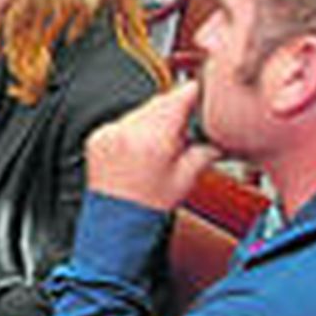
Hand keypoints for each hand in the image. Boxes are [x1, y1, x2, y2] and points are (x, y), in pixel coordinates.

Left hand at [86, 82, 220, 212]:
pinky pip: (121, 123)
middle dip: (174, 111)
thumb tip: (218, 136)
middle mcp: (128, 131)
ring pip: (139, 111)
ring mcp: (109, 133)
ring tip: (159, 148)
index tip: (202, 93)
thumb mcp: (187, 178)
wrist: (116, 221)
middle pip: (158, 102)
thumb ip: (205, 150)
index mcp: (154, 139)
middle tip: (183, 131)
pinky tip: (139, 151)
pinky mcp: (97, 138)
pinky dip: (133, 130)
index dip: (193, 94)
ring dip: (152, 121)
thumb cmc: (151, 205)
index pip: (178, 98)